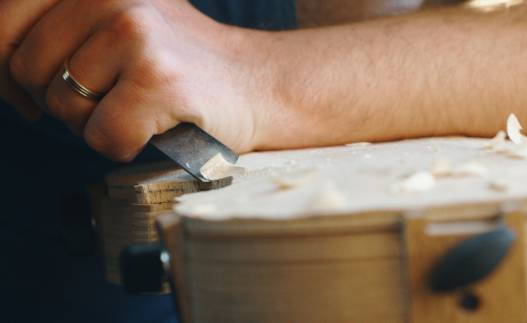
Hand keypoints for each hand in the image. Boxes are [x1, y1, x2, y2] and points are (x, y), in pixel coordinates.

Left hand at [9, 0, 273, 159]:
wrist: (251, 83)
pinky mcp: (158, 80)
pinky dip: (124, 144)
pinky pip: (102, 137)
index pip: (3, 18)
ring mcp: (136, 34)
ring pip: (63, 107)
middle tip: (110, 95)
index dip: (7, 64)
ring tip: (137, 105)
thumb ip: (53, 30)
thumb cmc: (176, 63)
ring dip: (95, 122)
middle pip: (28, 70)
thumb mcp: (112, 22)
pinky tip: (155, 125)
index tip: (38, 87)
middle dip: (62, 98)